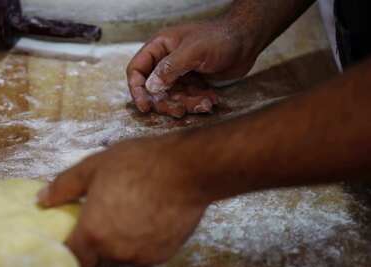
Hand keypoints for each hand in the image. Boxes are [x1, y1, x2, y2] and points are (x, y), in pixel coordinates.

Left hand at [38, 135, 214, 266]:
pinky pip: (145, 251)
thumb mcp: (94, 166)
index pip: (73, 259)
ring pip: (123, 252)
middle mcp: (116, 251)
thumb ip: (65, 185)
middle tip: (111, 207)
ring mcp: (142, 256)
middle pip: (99, 254)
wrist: (187, 168)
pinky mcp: (164, 255)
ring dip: (123, 237)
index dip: (69, 251)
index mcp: (94, 232)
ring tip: (135, 206)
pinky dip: (144, 238)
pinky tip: (152, 213)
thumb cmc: (138, 162)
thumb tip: (42, 200)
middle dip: (100, 235)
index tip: (72, 239)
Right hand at [127, 19, 258, 116]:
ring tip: (204, 104)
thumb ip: (169, 68)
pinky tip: (211, 101)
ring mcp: (179, 74)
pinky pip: (188, 99)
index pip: (137, 70)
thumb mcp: (192, 51)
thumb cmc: (220, 38)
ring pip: (172, 97)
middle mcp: (166, 62)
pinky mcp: (193, 84)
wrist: (247, 42)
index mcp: (159, 47)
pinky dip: (198, 103)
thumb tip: (150, 87)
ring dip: (186, 104)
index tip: (145, 106)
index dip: (137, 90)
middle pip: (153, 90)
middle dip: (166, 102)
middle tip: (179, 110)